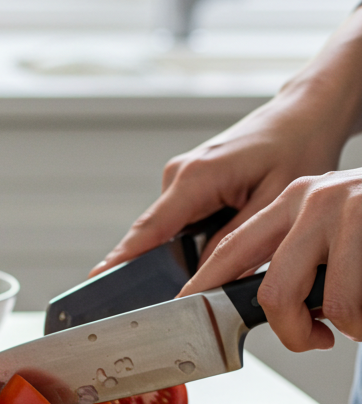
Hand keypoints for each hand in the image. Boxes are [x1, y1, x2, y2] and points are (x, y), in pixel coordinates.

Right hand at [89, 10, 361, 277]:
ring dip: (187, 248)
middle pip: (154, 234)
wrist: (304, 114)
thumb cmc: (297, 146)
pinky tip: (225, 228)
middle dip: (162, 265)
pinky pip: (181, 218)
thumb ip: (235, 241)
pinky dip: (195, 234)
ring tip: (223, 246)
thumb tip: (205, 274)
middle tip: (189, 289)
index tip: (98, 278)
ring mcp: (181, 176)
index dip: (123, 258)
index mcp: (196, 177)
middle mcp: (180, 174)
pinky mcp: (189, 181)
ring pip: (170, 229)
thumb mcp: (275, 201)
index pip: (149, 228)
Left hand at [179, 169, 361, 351]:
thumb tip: (266, 306)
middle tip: (314, 339)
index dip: (206, 286)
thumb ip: (297, 255)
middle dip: (292, 331)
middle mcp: (315, 200)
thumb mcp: (333, 224)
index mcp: (293, 200)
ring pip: (333, 303)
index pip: (232, 250)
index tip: (186, 311)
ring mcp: (351, 210)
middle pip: (275, 290)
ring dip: (351, 325)